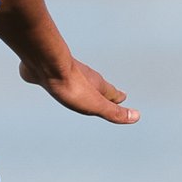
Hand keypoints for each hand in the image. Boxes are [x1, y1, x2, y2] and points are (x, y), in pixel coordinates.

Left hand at [17, 55, 139, 124]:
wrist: (45, 64)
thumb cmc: (70, 86)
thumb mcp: (95, 104)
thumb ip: (114, 111)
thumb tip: (136, 117)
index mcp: (97, 85)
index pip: (112, 93)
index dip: (117, 98)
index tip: (123, 98)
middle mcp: (85, 76)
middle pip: (97, 85)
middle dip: (103, 91)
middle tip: (108, 93)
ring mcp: (67, 72)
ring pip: (80, 79)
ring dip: (84, 84)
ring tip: (84, 88)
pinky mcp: (48, 72)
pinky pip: (57, 76)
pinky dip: (61, 79)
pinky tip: (54, 80)